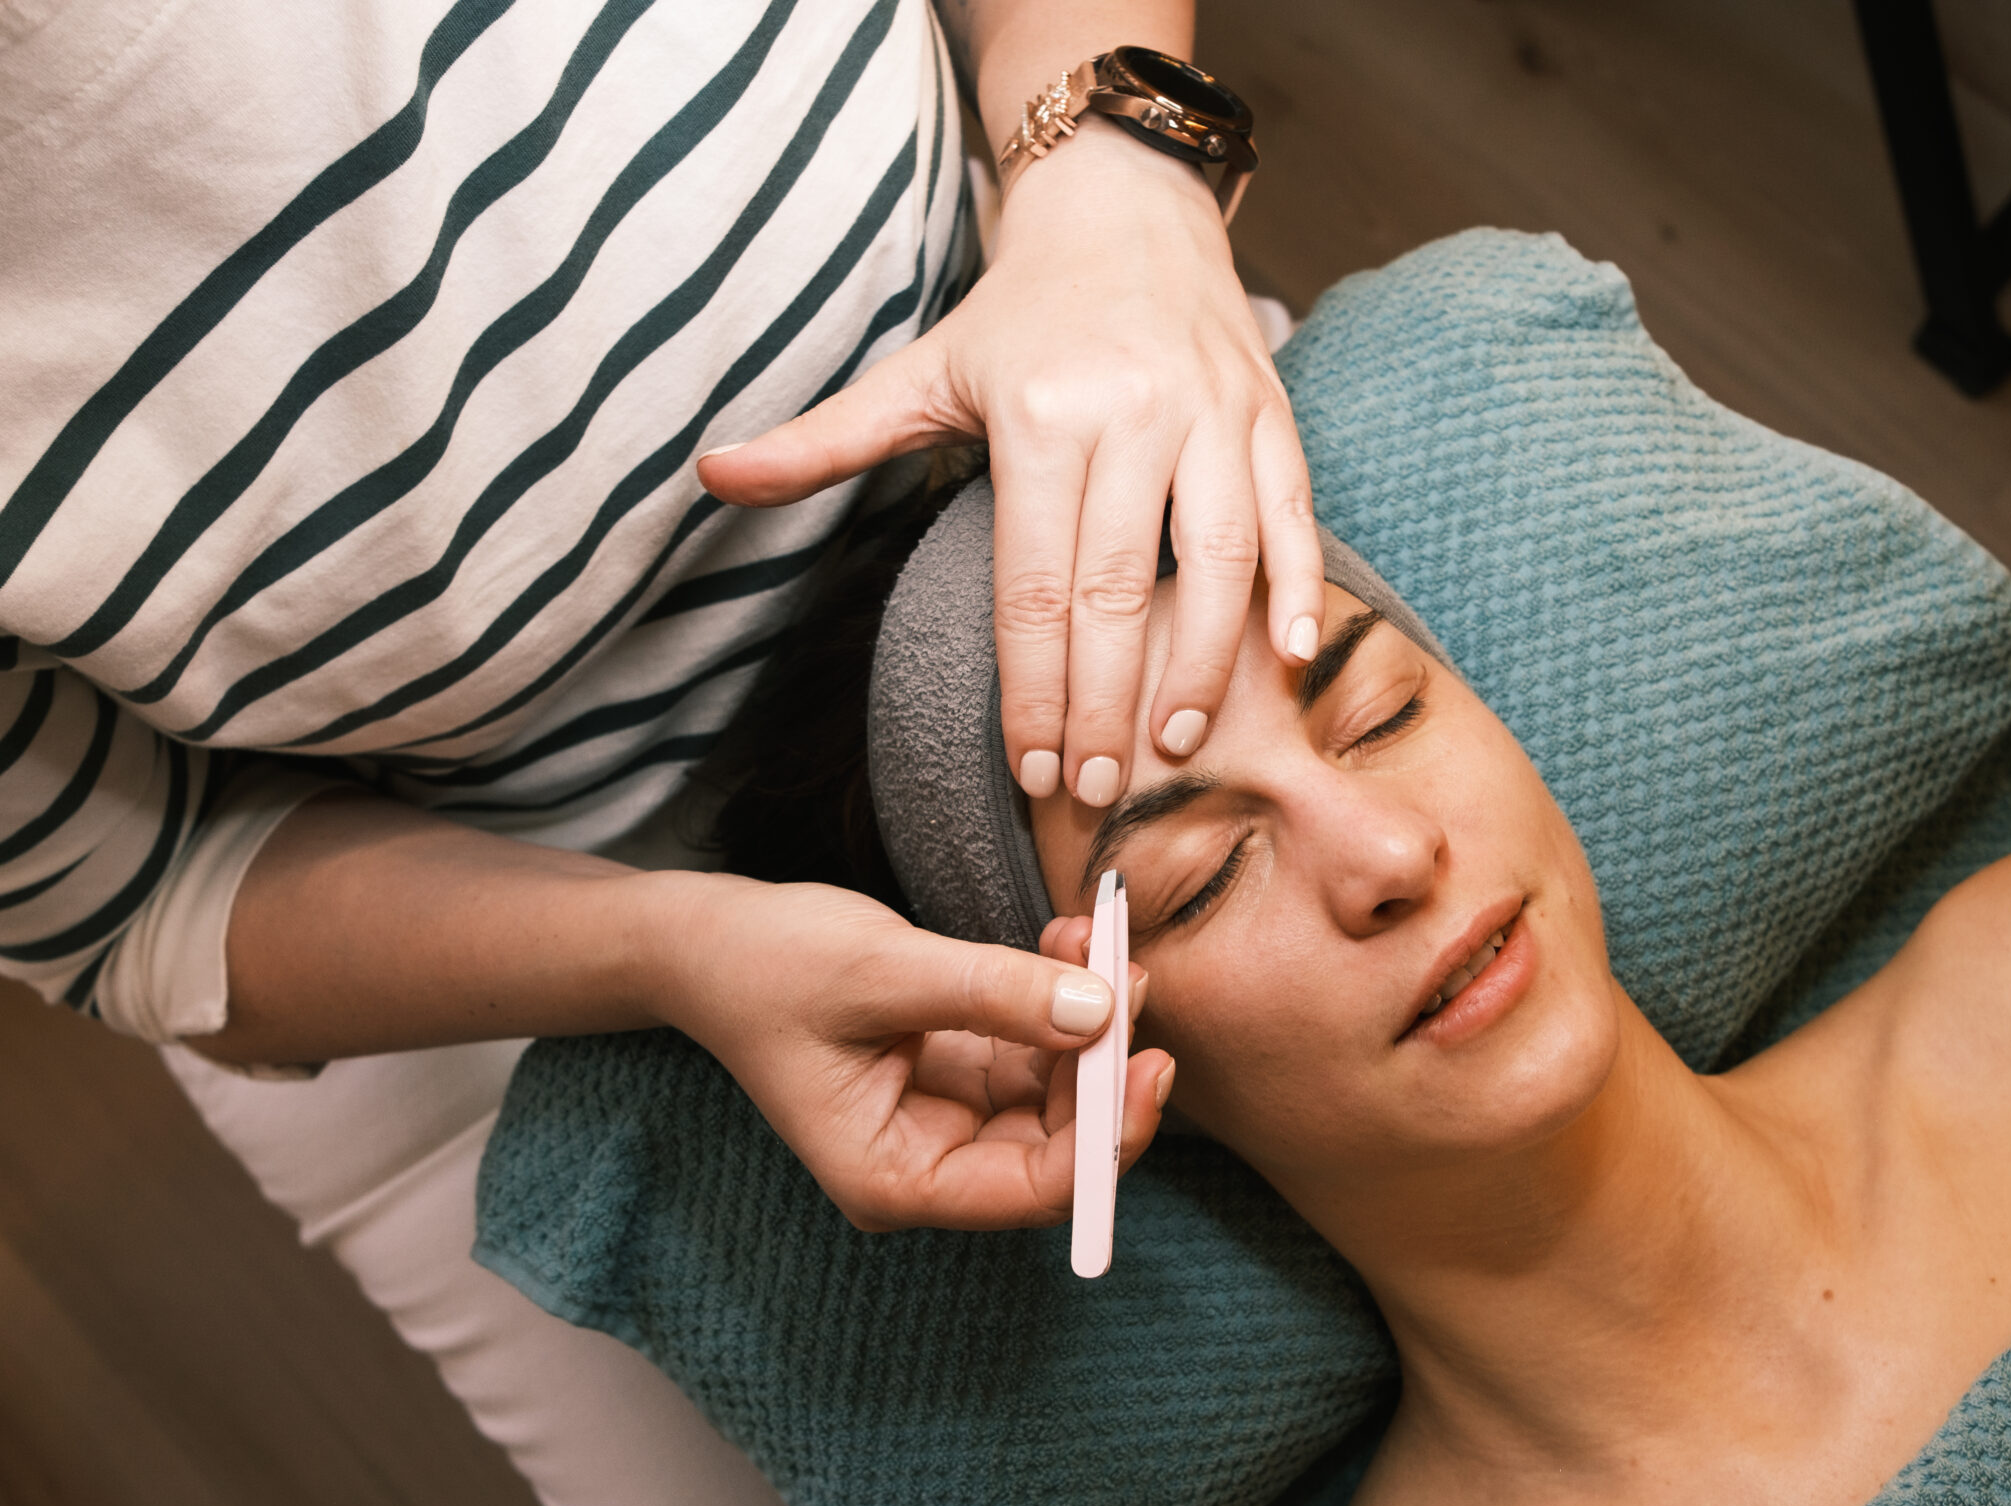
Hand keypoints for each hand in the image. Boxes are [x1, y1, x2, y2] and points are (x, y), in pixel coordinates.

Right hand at [651, 875, 1172, 1231]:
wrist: (710, 939)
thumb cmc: (767, 966)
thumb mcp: (882, 972)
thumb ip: (994, 994)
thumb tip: (1103, 1012)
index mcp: (896, 1177)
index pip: (1034, 1189)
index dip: (1107, 1135)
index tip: (1151, 1060)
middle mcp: (930, 1162)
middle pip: (1060, 1145)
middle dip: (1106, 1065)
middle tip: (1134, 977)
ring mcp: (950, 1114)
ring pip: (1059, 1089)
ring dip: (1091, 1018)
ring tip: (1098, 940)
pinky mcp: (961, 1067)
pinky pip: (1037, 1044)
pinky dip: (1061, 994)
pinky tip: (1068, 940)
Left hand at [698, 122, 1325, 808]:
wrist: (1125, 209)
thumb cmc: (1018, 317)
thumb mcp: (918, 373)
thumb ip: (824, 441)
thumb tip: (710, 473)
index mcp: (1038, 415)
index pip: (1032, 587)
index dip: (1033, 690)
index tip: (1030, 771)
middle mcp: (1130, 412)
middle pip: (1118, 592)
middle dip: (1102, 705)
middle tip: (1094, 791)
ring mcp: (1210, 413)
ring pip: (1216, 562)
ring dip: (1199, 667)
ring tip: (1174, 748)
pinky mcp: (1270, 415)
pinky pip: (1291, 514)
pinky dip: (1300, 589)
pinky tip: (1287, 663)